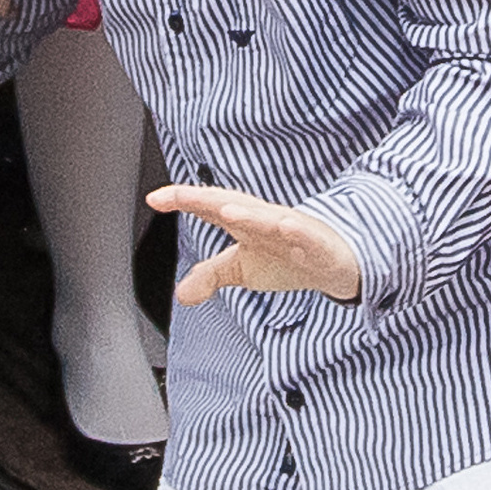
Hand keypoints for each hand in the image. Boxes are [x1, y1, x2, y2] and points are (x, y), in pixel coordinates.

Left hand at [149, 184, 361, 305]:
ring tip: (227, 210)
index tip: (154, 199)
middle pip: (234, 206)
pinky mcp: (318, 246)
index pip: (209, 208)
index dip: (183, 202)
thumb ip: (211, 276)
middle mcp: (266, 221)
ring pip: (269, 220)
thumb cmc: (288, 258)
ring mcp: (293, 232)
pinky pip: (308, 237)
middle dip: (207, 199)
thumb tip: (181, 294)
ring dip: (250, 214)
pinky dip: (298, 231)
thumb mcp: (243, 269)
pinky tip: (287, 226)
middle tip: (181, 196)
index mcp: (245, 223)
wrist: (336, 264)